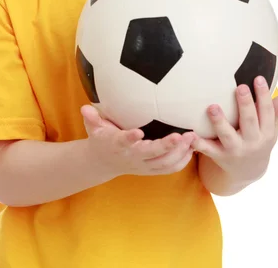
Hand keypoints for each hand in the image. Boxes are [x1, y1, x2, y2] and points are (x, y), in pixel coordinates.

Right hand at [81, 105, 195, 177]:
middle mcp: (132, 157)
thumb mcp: (93, 127)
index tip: (138, 132)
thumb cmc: (101, 138)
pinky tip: (193, 148)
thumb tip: (84, 107)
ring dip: (180, 153)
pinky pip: (169, 169)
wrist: (104, 162)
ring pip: (164, 163)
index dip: (130, 138)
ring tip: (193, 138)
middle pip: (151, 154)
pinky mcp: (152, 169)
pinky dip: (182, 161)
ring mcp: (143, 165)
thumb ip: (90, 118)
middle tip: (183, 135)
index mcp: (117, 145)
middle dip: (167, 146)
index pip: (124, 142)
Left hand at [191, 76, 277, 180]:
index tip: (258, 78)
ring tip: (212, 107)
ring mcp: (234, 149)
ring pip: (227, 135)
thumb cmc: (257, 142)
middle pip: (249, 122)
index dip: (264, 95)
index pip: (267, 112)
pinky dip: (198, 142)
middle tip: (240, 87)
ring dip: (220, 121)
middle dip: (245, 105)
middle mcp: (251, 142)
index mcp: (266, 133)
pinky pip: (207, 149)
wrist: (246, 171)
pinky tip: (190, 133)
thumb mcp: (269, 131)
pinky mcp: (219, 155)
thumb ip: (274, 113)